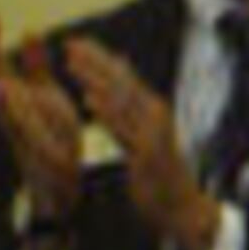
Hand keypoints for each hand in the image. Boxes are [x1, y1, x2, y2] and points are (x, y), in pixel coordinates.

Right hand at [0, 20, 87, 226]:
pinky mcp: (40, 156)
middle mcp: (13, 117)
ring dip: (2, 98)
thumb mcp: (45, 93)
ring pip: (8, 115)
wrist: (59, 181)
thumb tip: (29, 32)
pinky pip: (33, 140)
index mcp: (15, 100)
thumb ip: (35, 65)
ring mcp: (24, 136)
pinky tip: (31, 122)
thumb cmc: (52, 135)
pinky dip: (30, 130)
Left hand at [60, 36, 221, 249]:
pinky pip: (122, 129)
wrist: (179, 206)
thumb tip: (120, 100)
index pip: (123, 77)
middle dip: (94, 61)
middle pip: (121, 81)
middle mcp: (155, 114)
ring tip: (71, 63)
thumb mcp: (143, 137)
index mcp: (152, 109)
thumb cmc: (157, 173)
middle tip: (69, 43)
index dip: (100, 58)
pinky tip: (88, 101)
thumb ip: (130, 114)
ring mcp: (152, 132)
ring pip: (119, 99)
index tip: (76, 43)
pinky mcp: (146, 151)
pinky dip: (105, 112)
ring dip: (94, 79)